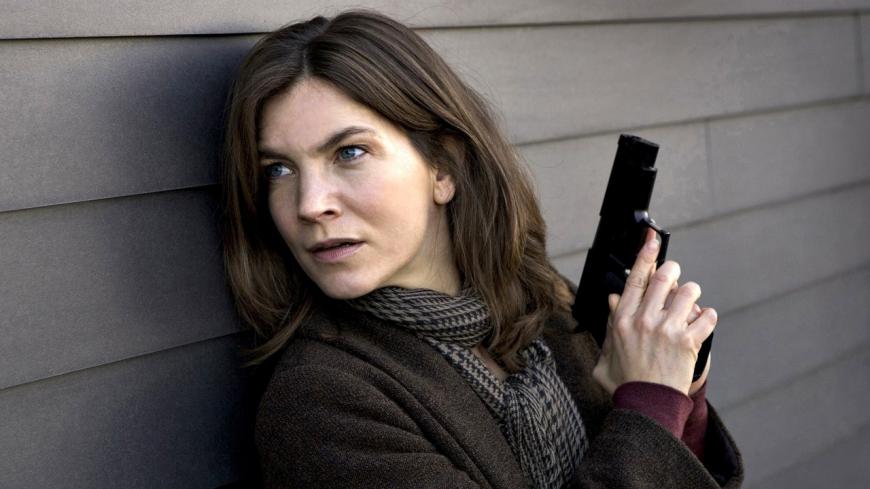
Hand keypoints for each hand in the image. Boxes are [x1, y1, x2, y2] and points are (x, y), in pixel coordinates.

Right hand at [592, 228, 717, 395]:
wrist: (647, 407)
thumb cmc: (625, 383)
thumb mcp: (605, 353)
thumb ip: (609, 324)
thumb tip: (612, 299)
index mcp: (622, 320)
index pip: (635, 278)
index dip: (646, 255)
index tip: (653, 240)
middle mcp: (644, 320)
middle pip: (665, 278)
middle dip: (673, 271)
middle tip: (676, 277)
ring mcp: (667, 330)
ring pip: (689, 292)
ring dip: (692, 294)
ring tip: (691, 305)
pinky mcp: (688, 342)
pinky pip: (708, 317)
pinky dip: (709, 318)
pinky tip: (703, 324)